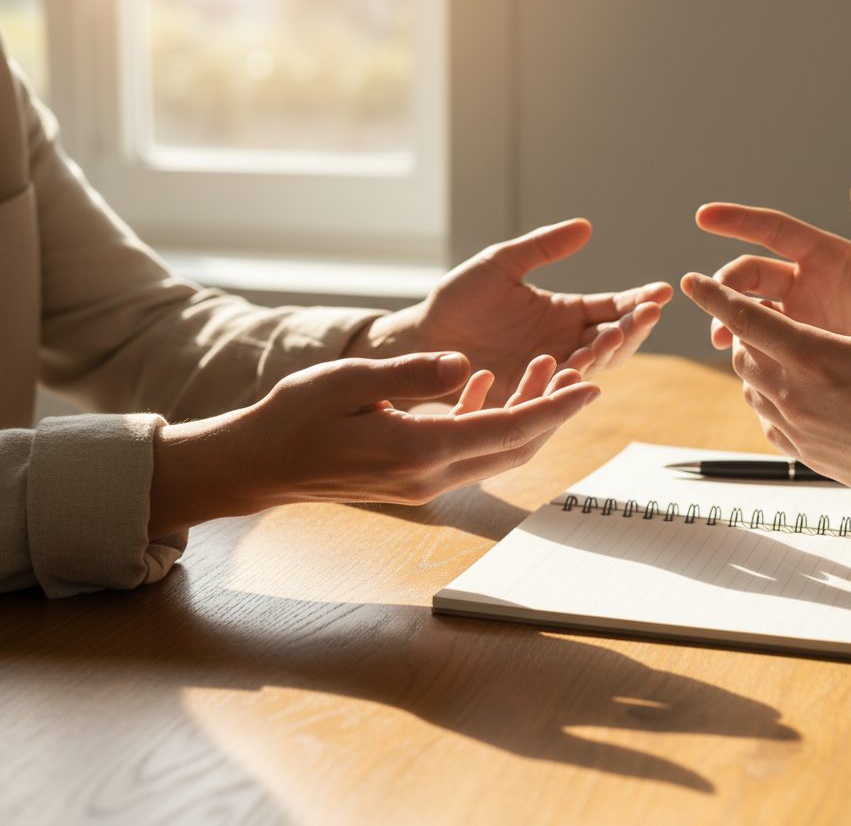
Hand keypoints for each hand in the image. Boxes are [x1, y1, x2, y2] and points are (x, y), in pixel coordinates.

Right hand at [149, 352, 598, 536]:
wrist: (257, 466)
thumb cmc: (293, 418)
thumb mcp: (349, 382)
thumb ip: (412, 375)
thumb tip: (464, 365)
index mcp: (419, 452)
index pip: (507, 431)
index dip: (555, 408)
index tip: (592, 387)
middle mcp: (430, 477)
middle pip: (513, 447)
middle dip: (551, 410)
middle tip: (576, 368)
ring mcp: (422, 484)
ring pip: (495, 452)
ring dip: (522, 415)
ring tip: (541, 368)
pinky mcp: (412, 480)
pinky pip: (466, 453)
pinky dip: (485, 422)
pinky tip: (479, 385)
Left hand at [347, 219, 672, 404]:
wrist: (420, 341)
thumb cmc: (458, 301)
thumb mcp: (501, 265)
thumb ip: (542, 248)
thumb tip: (586, 226)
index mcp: (565, 313)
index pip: (612, 307)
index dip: (637, 302)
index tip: (660, 292)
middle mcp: (564, 345)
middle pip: (614, 341)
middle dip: (632, 329)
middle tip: (643, 316)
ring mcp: (548, 373)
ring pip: (592, 368)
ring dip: (606, 353)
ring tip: (609, 336)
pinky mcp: (527, 397)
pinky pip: (558, 393)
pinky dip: (571, 381)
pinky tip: (579, 368)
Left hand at [681, 213, 850, 509]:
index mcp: (814, 357)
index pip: (746, 318)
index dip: (714, 295)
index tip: (690, 280)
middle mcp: (794, 394)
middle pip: (741, 350)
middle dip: (740, 326)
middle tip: (755, 311)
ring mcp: (795, 428)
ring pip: (749, 385)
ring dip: (753, 360)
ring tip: (776, 346)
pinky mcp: (802, 452)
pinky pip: (765, 418)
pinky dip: (767, 396)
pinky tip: (791, 388)